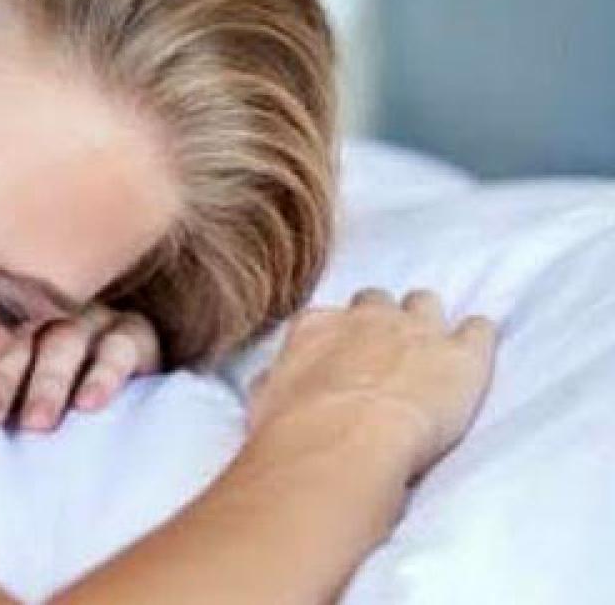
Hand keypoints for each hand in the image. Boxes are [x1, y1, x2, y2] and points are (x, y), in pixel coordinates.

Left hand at [0, 306, 161, 431]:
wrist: (123, 390)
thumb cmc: (44, 398)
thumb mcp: (9, 400)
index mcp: (3, 321)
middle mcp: (43, 312)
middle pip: (16, 338)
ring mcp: (89, 318)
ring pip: (65, 341)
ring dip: (48, 383)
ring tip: (35, 424)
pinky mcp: (133, 333)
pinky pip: (120, 346)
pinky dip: (105, 375)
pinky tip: (89, 403)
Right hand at [248, 288, 497, 478]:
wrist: (341, 442)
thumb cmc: (294, 429)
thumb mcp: (266, 401)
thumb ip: (275, 381)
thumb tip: (273, 383)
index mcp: (316, 326)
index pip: (329, 317)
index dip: (338, 335)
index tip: (341, 354)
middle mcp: (365, 318)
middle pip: (377, 302)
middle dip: (382, 319)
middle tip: (385, 350)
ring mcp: (416, 331)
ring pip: (425, 303)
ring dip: (427, 321)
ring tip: (430, 347)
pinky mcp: (461, 355)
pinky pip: (479, 329)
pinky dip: (477, 336)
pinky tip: (477, 346)